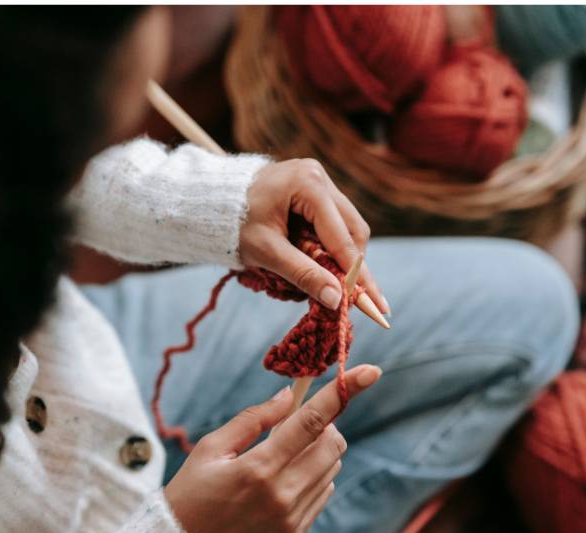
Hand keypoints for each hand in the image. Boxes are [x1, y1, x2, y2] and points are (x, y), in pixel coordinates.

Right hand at [164, 364, 381, 532]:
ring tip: (281, 456)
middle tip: (294, 425)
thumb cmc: (189, 495)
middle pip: (333, 444)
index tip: (370, 371)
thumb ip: (253, 419)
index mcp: (259, 468)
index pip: (312, 421)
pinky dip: (314, 476)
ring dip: (318, 451)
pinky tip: (283, 479)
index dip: (344, 392)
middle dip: (324, 425)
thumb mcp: (210, 450)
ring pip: (332, 468)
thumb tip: (289, 396)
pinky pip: (323, 494)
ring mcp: (292, 519)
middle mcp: (283, 495)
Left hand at [240, 159, 387, 312]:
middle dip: (354, 266)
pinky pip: (333, 222)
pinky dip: (330, 245)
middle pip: (353, 229)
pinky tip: (321, 263)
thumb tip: (337, 300)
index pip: (342, 237)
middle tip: (358, 300)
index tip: (375, 304)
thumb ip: (303, 274)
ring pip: (347, 226)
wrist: (210, 201)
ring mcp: (318, 180)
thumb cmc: (233, 224)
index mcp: (308, 184)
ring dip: (342, 257)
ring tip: (333, 283)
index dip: (358, 274)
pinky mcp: (313, 189)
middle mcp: (319, 176)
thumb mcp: (266, 252)